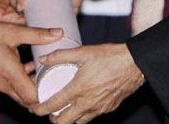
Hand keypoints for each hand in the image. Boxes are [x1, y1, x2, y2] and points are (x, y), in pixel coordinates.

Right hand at [0, 20, 62, 106]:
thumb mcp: (12, 32)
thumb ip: (36, 34)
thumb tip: (57, 34)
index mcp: (10, 75)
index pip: (33, 98)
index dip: (46, 96)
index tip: (56, 88)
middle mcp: (2, 85)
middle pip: (25, 99)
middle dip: (39, 93)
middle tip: (52, 82)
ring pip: (16, 92)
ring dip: (28, 86)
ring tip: (40, 72)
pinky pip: (6, 86)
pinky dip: (17, 80)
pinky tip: (23, 65)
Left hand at [30, 43, 144, 122]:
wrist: (135, 64)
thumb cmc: (110, 56)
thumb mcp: (83, 52)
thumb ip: (60, 55)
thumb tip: (43, 58)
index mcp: (79, 89)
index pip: (54, 105)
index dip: (40, 109)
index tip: (34, 108)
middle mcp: (88, 103)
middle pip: (64, 121)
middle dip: (53, 119)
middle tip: (48, 111)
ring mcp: (99, 108)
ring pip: (78, 122)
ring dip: (69, 118)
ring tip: (64, 108)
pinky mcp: (109, 108)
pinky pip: (92, 116)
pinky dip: (83, 114)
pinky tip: (83, 103)